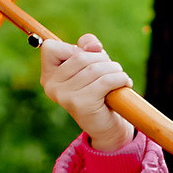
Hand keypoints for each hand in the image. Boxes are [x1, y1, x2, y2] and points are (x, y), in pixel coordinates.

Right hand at [41, 30, 136, 150]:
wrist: (107, 126)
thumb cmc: (98, 90)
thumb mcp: (91, 64)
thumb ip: (87, 47)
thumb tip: (93, 45)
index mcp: (49, 76)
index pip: (50, 47)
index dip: (73, 48)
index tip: (88, 58)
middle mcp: (52, 86)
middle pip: (79, 56)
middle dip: (101, 58)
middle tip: (111, 69)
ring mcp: (65, 96)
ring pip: (95, 68)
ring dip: (114, 69)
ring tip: (119, 76)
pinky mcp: (82, 104)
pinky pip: (105, 81)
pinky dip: (119, 78)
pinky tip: (124, 83)